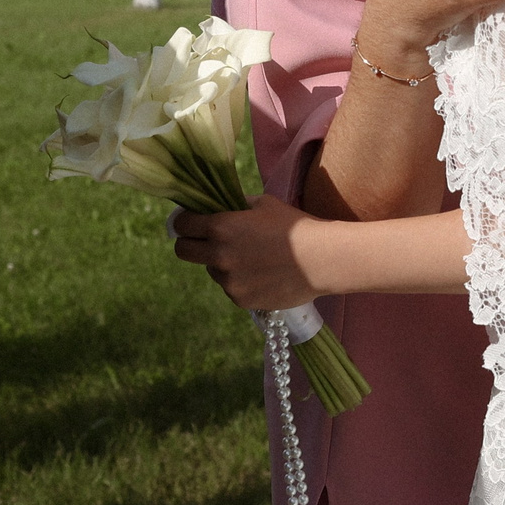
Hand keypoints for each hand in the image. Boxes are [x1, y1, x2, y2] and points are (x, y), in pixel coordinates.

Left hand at [171, 198, 316, 309]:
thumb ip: (236, 207)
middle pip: (183, 251)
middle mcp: (218, 255)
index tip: (191, 222)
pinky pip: (230, 287)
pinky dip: (240, 280)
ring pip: (211, 270)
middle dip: (189, 243)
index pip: (182, 224)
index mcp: (220, 227)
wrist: (322, 260)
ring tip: (252, 258)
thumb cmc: (296, 226)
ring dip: (221, 263)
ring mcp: (229, 281)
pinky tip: (263, 273)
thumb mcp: (264, 204)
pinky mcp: (240, 299)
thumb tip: (220, 208)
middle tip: (205, 241)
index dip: (185, 221)